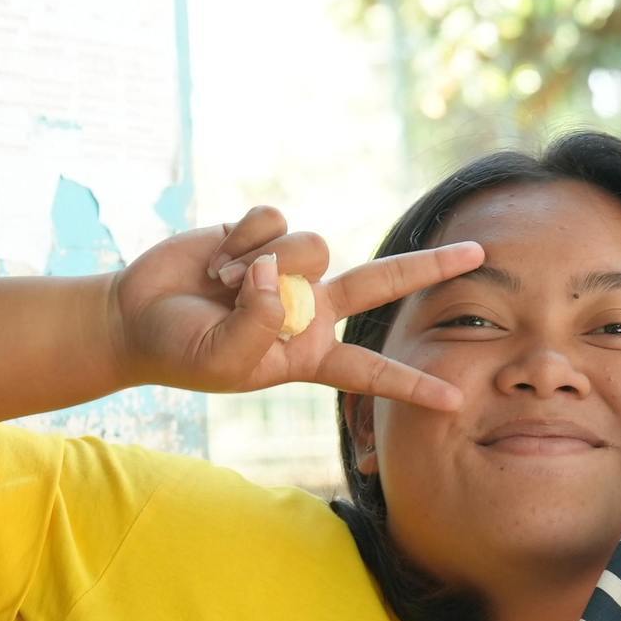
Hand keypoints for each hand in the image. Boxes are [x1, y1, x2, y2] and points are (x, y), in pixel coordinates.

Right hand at [106, 207, 481, 409]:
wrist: (138, 316)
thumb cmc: (183, 351)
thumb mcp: (223, 360)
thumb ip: (257, 325)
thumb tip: (279, 272)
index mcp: (312, 354)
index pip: (372, 372)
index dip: (412, 386)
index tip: (457, 399)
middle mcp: (313, 309)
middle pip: (385, 283)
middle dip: (432, 268)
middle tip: (481, 253)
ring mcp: (293, 269)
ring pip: (315, 246)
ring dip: (264, 263)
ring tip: (224, 285)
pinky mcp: (266, 233)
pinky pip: (275, 220)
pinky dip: (242, 238)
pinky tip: (217, 259)